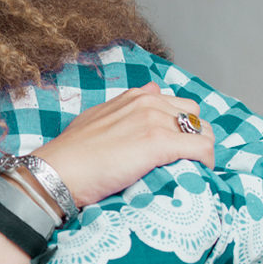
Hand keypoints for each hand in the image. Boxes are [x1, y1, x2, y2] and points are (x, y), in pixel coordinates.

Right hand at [32, 83, 214, 207]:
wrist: (57, 172)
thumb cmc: (71, 154)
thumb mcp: (97, 117)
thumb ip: (125, 105)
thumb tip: (153, 89)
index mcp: (134, 96)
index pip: (177, 104)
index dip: (180, 126)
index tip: (176, 146)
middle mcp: (147, 102)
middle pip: (194, 115)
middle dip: (195, 136)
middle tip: (186, 160)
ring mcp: (154, 121)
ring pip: (202, 131)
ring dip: (201, 151)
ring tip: (191, 170)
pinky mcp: (159, 143)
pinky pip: (201, 149)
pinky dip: (205, 162)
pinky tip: (197, 174)